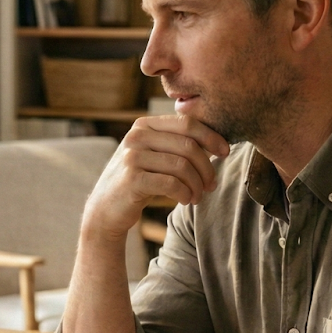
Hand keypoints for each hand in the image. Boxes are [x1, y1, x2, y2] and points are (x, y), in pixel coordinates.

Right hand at [82, 115, 231, 241]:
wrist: (106, 209)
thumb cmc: (138, 181)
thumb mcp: (153, 155)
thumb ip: (176, 143)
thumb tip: (217, 142)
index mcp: (144, 124)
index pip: (186, 123)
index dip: (211, 137)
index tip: (226, 152)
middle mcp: (136, 136)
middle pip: (187, 145)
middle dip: (206, 167)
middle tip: (211, 184)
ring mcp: (131, 157)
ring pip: (182, 166)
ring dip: (197, 184)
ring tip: (197, 196)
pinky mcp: (131, 179)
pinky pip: (171, 184)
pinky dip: (185, 194)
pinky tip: (186, 200)